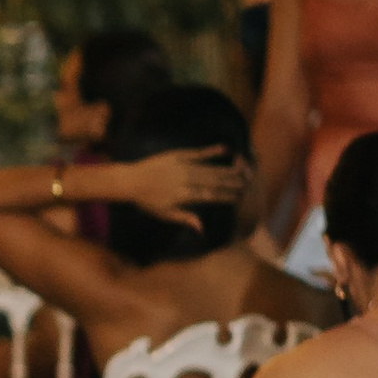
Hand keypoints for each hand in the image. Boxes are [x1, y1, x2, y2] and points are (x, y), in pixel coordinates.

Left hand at [116, 145, 247, 229]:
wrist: (130, 181)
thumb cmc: (147, 201)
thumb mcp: (165, 214)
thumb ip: (185, 218)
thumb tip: (202, 228)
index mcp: (184, 196)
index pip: (211, 196)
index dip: (226, 196)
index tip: (239, 196)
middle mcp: (186, 181)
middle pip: (214, 181)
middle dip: (232, 181)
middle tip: (248, 181)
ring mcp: (182, 167)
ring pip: (210, 168)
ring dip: (228, 168)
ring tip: (243, 168)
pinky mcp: (178, 156)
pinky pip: (198, 153)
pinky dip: (212, 151)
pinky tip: (226, 149)